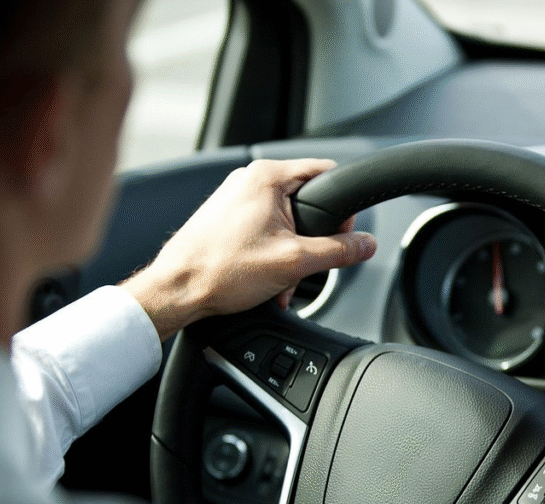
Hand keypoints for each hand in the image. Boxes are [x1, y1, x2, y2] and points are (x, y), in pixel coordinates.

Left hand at [120, 158, 376, 339]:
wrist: (178, 290)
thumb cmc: (220, 270)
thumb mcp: (295, 261)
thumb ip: (339, 250)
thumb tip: (366, 244)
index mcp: (267, 177)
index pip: (326, 173)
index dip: (342, 207)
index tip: (343, 232)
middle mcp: (249, 180)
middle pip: (306, 201)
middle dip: (313, 239)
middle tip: (306, 265)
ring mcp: (234, 198)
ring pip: (285, 220)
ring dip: (292, 252)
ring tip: (281, 279)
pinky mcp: (226, 218)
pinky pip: (264, 229)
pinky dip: (272, 253)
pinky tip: (266, 278)